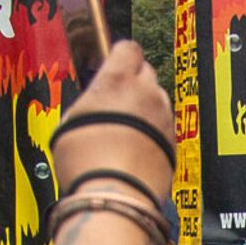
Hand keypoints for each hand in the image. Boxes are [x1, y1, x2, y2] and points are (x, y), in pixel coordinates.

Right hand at [48, 42, 171, 213]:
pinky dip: (153, 132)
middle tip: (115, 100)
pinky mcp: (173, 142)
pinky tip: (135, 148)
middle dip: (133, 82)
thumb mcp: (71, 120)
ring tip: (123, 130)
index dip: (119, 55)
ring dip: (145, 108)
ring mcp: (163, 118)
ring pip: (158, 100)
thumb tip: (95, 100)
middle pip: (146, 72)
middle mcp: (147, 94)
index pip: (128, 48)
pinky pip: (164, 127)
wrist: (115, 195)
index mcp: (118, 80)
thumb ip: (91, 99)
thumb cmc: (88, 162)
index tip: (113, 62)